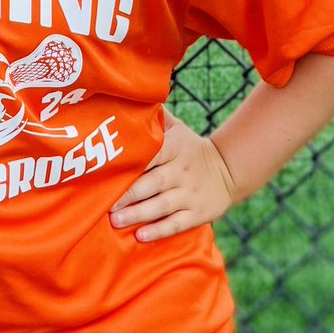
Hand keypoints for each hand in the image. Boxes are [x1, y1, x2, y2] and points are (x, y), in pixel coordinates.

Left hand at [109, 110, 236, 242]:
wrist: (228, 170)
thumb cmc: (190, 148)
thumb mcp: (178, 129)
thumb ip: (156, 118)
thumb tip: (131, 96)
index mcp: (175, 148)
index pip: (153, 153)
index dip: (133, 162)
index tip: (108, 170)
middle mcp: (182, 171)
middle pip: (153, 183)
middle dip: (129, 194)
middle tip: (105, 203)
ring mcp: (190, 194)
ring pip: (162, 205)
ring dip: (138, 214)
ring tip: (115, 220)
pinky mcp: (198, 214)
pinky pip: (177, 223)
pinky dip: (159, 230)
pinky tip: (140, 236)